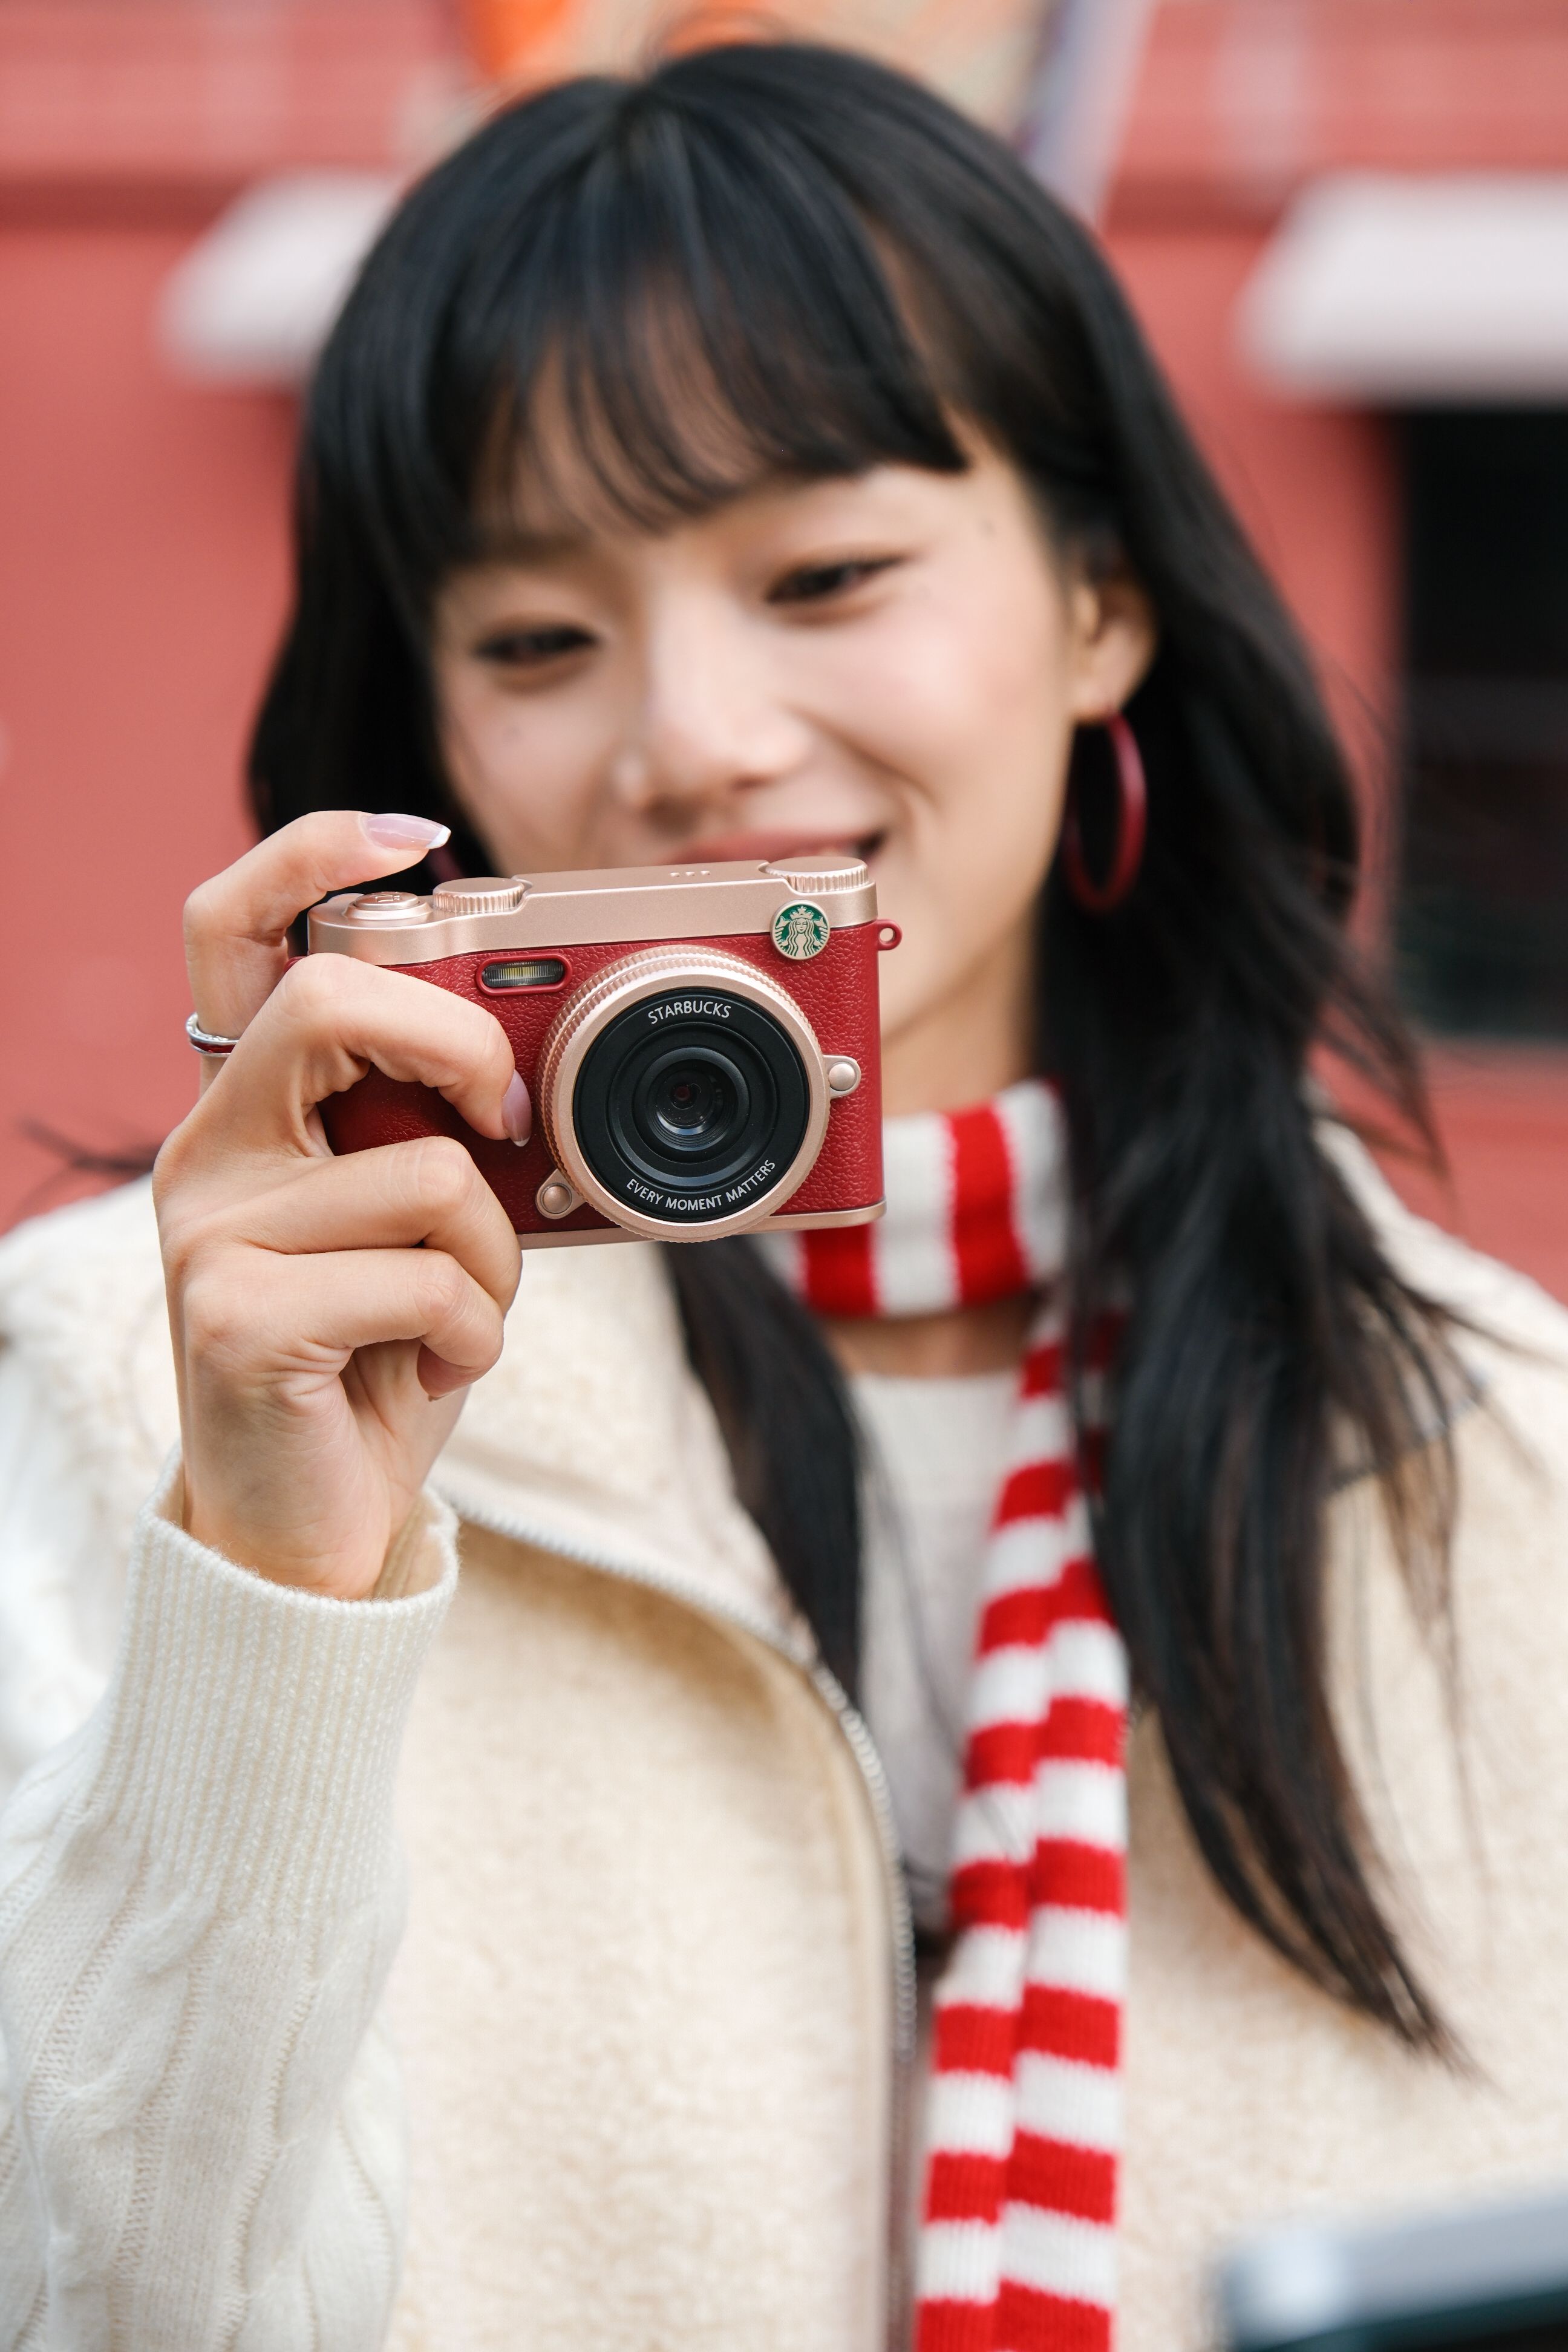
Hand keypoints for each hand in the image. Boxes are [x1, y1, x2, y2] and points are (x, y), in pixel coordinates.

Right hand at [153, 811, 525, 1599]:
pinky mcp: (233, 1318)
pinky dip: (472, 1329)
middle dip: (459, 1046)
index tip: (416, 837)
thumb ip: (431, 1137)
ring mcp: (207, 1234)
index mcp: (249, 1112)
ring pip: (422, 1172)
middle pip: (329, 1005)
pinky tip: (432, 1368)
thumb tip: (524, 1073)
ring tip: (458, 1315)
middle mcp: (210, 1154)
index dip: (314, 853)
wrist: (310, 1525)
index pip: (235, 932)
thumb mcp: (412, 1228)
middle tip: (504, 1118)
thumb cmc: (376, 1362)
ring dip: (492, 1257)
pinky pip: (421, 1277)